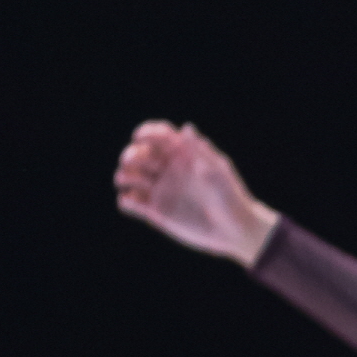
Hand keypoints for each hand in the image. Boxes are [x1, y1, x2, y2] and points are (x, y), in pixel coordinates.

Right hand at [114, 121, 279, 265]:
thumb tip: (186, 127)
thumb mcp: (217, 171)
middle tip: (137, 164)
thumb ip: (199, 150)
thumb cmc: (230, 196)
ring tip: (131, 183)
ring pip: (128, 175)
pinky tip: (134, 202)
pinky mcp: (154, 211)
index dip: (146, 133)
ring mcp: (159, 189)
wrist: (233, 230)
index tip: (140, 138)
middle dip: (131, 155)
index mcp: (182, 154)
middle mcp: (167, 168)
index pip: (157, 135)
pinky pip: (129, 202)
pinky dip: (125, 201)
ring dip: (124, 176)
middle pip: (137, 153)